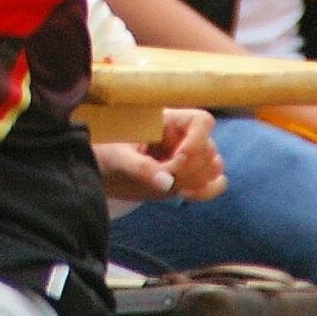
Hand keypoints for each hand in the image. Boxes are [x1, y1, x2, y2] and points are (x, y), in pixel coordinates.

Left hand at [97, 109, 224, 202]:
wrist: (101, 170)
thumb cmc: (105, 154)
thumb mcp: (117, 158)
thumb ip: (141, 169)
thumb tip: (168, 184)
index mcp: (167, 121)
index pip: (202, 122)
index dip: (197, 141)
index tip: (176, 161)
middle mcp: (183, 137)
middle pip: (210, 149)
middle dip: (190, 168)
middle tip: (162, 177)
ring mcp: (189, 158)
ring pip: (215, 166)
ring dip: (197, 180)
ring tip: (169, 185)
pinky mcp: (189, 177)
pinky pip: (215, 183)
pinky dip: (206, 191)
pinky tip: (185, 194)